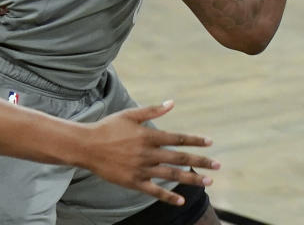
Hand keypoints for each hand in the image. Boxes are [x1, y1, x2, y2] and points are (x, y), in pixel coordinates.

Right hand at [86, 100, 217, 205]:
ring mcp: (141, 169)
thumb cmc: (108, 127)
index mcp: (148, 135)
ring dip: (192, 179)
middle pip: (180, 158)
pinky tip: (181, 200)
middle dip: (201, 161)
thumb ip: (152, 111)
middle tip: (217, 165)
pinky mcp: (134, 182)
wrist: (86, 146)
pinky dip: (169, 196)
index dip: (195, 140)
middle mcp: (147, 153)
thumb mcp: (130, 115)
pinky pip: (155, 191)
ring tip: (208, 182)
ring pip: (172, 175)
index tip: (209, 142)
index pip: (177, 138)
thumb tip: (172, 103)